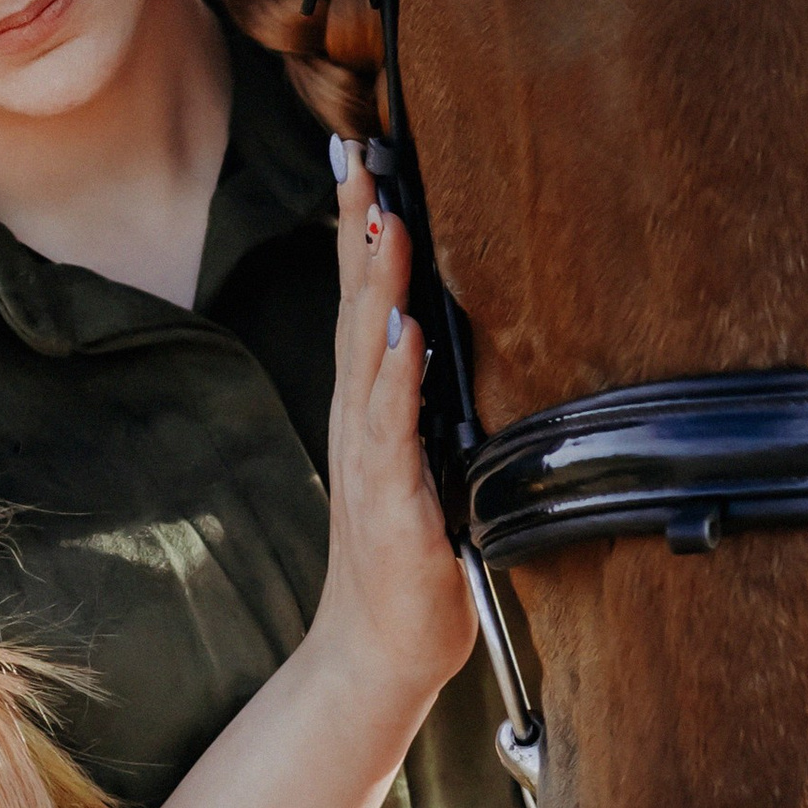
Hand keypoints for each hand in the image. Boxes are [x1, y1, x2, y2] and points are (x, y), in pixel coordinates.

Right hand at [302, 143, 476, 721]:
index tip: (363, 156)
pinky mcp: (391, 506)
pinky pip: (392, 431)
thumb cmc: (412, 559)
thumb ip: (430, 403)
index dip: (362, 227)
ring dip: (376, 285)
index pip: (364, 300)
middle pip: (355, 306)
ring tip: (384, 218)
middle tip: (359, 154)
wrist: (377, 653)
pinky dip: (396, 380)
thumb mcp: (428, 464)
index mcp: (371, 407)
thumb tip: (452, 336)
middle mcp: (360, 422)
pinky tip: (402, 338)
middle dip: (359, 226)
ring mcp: (369, 461)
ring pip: (369, 354)